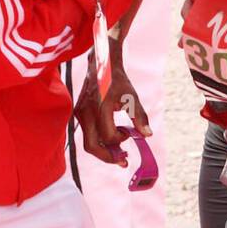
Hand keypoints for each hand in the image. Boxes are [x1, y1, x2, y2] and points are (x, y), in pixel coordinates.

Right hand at [74, 39, 149, 165]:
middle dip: (108, 157)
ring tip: (119, 153)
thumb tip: (147, 135)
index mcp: (100, 108)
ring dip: (104, 150)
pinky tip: (111, 140)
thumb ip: (140, 117)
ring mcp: (80, 114)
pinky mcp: (79, 114)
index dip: (121, 140)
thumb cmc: (118, 80)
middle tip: (123, 162)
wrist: (101, 65)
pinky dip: (99, 141)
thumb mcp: (132, 97)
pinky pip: (88, 134)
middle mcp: (86, 113)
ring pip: (89, 143)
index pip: (108, 136)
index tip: (129, 133)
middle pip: (92, 147)